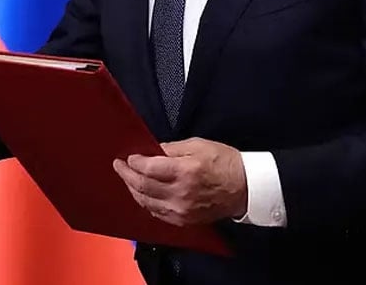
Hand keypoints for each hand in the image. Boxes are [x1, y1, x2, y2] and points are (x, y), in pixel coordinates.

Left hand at [113, 137, 246, 225]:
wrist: (246, 189)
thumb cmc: (224, 162)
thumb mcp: (198, 145)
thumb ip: (171, 149)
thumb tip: (151, 151)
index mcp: (184, 171)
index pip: (148, 168)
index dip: (134, 162)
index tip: (128, 157)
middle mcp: (180, 193)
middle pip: (142, 186)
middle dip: (126, 175)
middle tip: (119, 166)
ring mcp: (181, 210)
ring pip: (146, 202)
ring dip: (133, 189)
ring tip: (127, 179)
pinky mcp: (184, 220)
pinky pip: (157, 213)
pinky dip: (146, 202)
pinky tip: (142, 194)